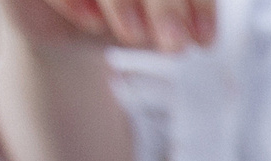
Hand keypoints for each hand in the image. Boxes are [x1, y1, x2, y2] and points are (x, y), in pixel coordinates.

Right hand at [0, 0, 215, 51]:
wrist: (65, 29)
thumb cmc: (120, 15)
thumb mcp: (153, 20)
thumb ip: (172, 18)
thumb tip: (189, 35)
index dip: (196, 3)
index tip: (204, 41)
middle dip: (163, 4)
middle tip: (174, 47)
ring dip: (118, 0)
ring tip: (135, 38)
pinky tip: (92, 23)